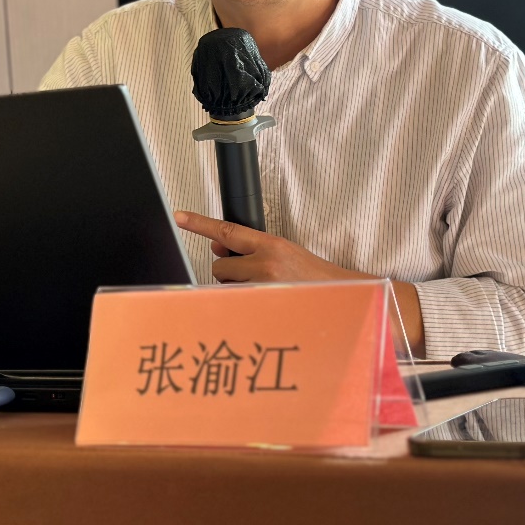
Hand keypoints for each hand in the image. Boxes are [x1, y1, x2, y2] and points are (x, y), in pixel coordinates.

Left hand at [174, 210, 423, 350]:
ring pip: (226, 288)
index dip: (200, 223)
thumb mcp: (283, 252)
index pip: (227, 231)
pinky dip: (242, 305)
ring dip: (236, 290)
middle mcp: (265, 264)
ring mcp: (262, 288)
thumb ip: (251, 249)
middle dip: (229, 273)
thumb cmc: (313, 278)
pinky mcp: (263, 308)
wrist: (344, 298)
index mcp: (271, 245)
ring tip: (264, 291)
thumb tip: (219, 248)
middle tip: (252, 278)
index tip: (180, 216)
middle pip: (220, 267)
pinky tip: (263, 305)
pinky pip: (236, 305)